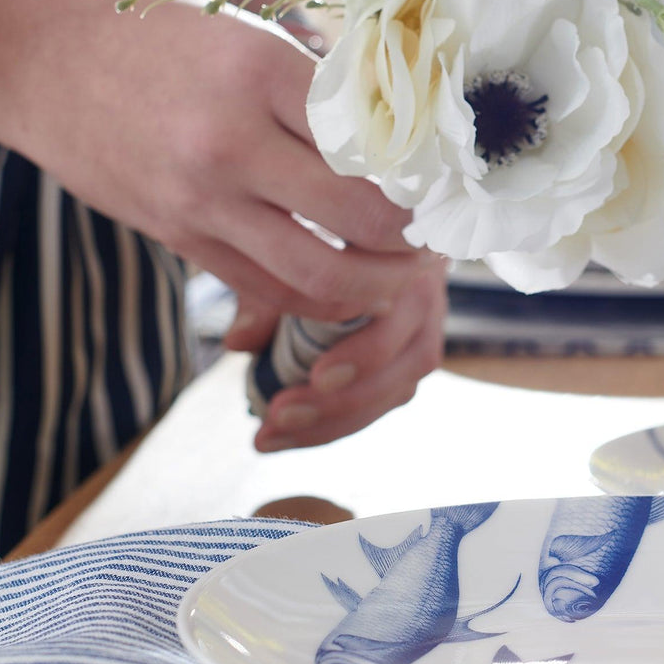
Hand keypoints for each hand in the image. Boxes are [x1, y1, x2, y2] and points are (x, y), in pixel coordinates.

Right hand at [0, 0, 426, 324]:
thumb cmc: (153, 38)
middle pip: (359, 219)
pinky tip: (345, 289)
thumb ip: (312, 94)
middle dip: (410, 242)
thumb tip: (395, 147)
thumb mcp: (242, 39)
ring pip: (319, 274)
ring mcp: (202, 200)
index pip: (371, 144)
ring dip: (375, 287)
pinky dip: (318, 299)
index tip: (443, 188)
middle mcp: (232, 142)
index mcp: (260, 74)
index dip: (420, 178)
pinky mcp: (180, 238)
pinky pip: (268, 290)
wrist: (37, 57)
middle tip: (433, 241)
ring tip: (401, 277)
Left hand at [223, 255, 448, 450]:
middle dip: (343, 401)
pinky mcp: (410, 361)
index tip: (319, 377)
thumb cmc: (321, 235)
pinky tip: (291, 433)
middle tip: (279, 415)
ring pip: (399, 391)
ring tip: (272, 434)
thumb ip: (264, 292)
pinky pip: (385, 401)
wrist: (360, 228)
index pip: (399, 316)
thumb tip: (237, 341)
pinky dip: (339, 422)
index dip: (365, 353)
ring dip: (336, 421)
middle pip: (406, 366)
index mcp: (405, 262)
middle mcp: (426, 299)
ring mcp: (424, 333)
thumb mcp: (283, 248)